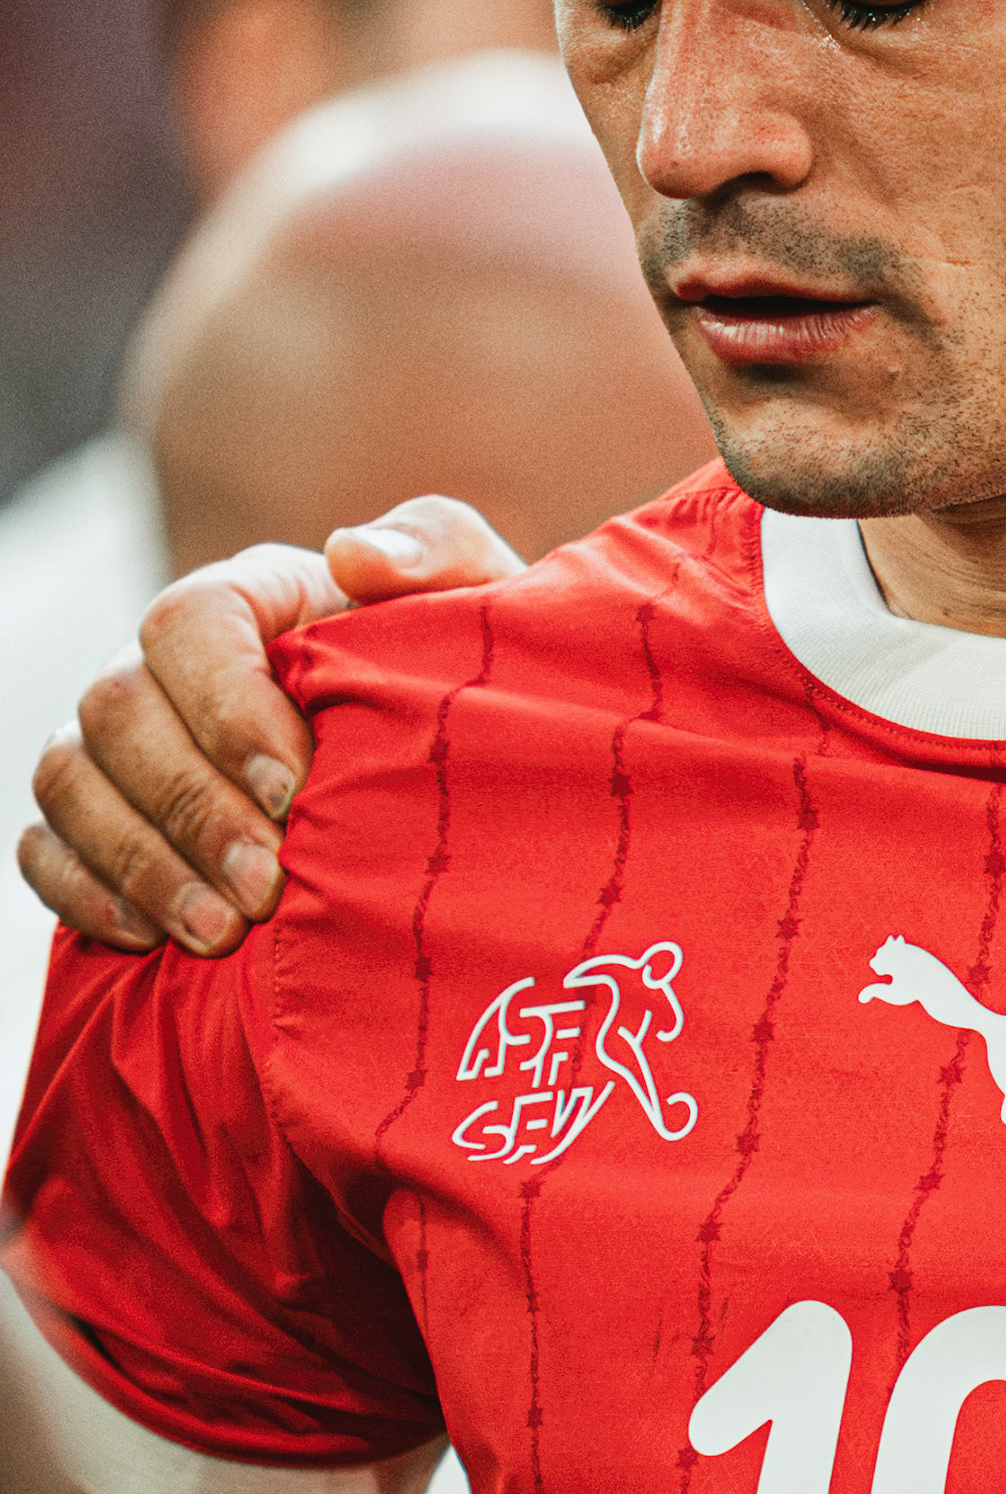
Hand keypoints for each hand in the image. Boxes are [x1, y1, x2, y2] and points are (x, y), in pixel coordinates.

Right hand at [19, 499, 523, 958]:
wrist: (439, 777)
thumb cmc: (454, 685)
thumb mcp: (475, 609)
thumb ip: (437, 552)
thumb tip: (353, 554)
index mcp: (249, 597)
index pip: (190, 621)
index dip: (226, 706)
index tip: (296, 788)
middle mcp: (162, 663)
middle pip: (117, 709)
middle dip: (191, 807)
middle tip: (268, 887)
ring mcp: (115, 742)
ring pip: (70, 778)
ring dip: (140, 861)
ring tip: (221, 932)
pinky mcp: (92, 816)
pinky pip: (43, 845)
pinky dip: (85, 891)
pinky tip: (152, 941)